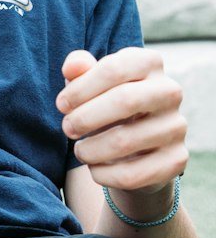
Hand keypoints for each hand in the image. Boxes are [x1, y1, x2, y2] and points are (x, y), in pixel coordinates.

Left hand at [56, 48, 187, 197]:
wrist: (134, 148)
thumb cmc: (105, 105)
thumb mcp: (90, 84)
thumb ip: (79, 70)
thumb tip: (72, 66)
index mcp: (149, 63)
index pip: (114, 68)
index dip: (80, 89)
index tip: (62, 105)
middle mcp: (170, 92)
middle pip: (125, 100)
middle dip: (84, 118)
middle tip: (67, 128)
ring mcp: (176, 127)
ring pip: (124, 141)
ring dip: (89, 150)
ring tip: (80, 150)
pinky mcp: (176, 160)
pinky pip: (131, 174)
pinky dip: (103, 174)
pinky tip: (95, 168)